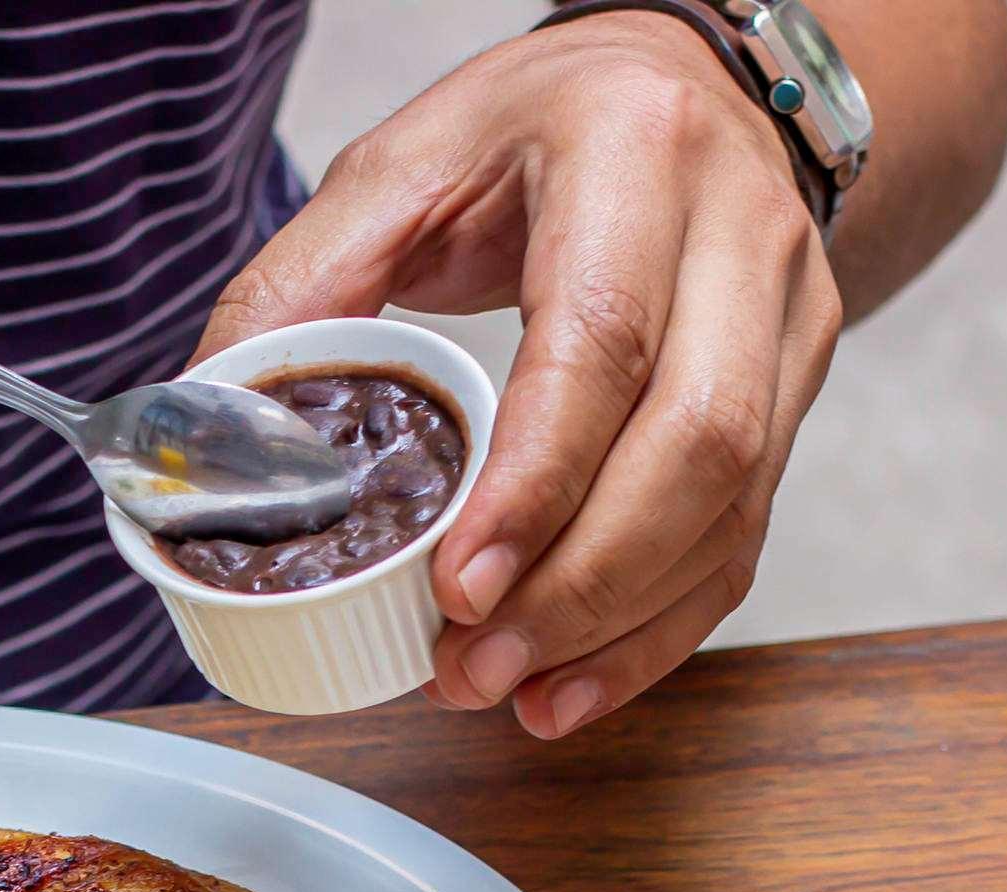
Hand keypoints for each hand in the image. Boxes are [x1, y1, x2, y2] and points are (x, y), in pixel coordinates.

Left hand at [198, 16, 841, 734]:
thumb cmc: (534, 130)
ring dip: (616, 624)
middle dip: (581, 583)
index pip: (604, 339)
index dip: (537, 482)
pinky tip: (573, 683)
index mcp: (636, 151)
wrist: (673, 87)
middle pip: (698, 440)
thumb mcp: (401, 164)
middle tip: (471, 662)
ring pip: (734, 504)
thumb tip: (210, 422)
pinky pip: (743, 539)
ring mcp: (787, 318)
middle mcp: (740, 232)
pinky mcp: (796, 393)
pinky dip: (656, 630)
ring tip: (506, 688)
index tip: (460, 585)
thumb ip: (301, 284)